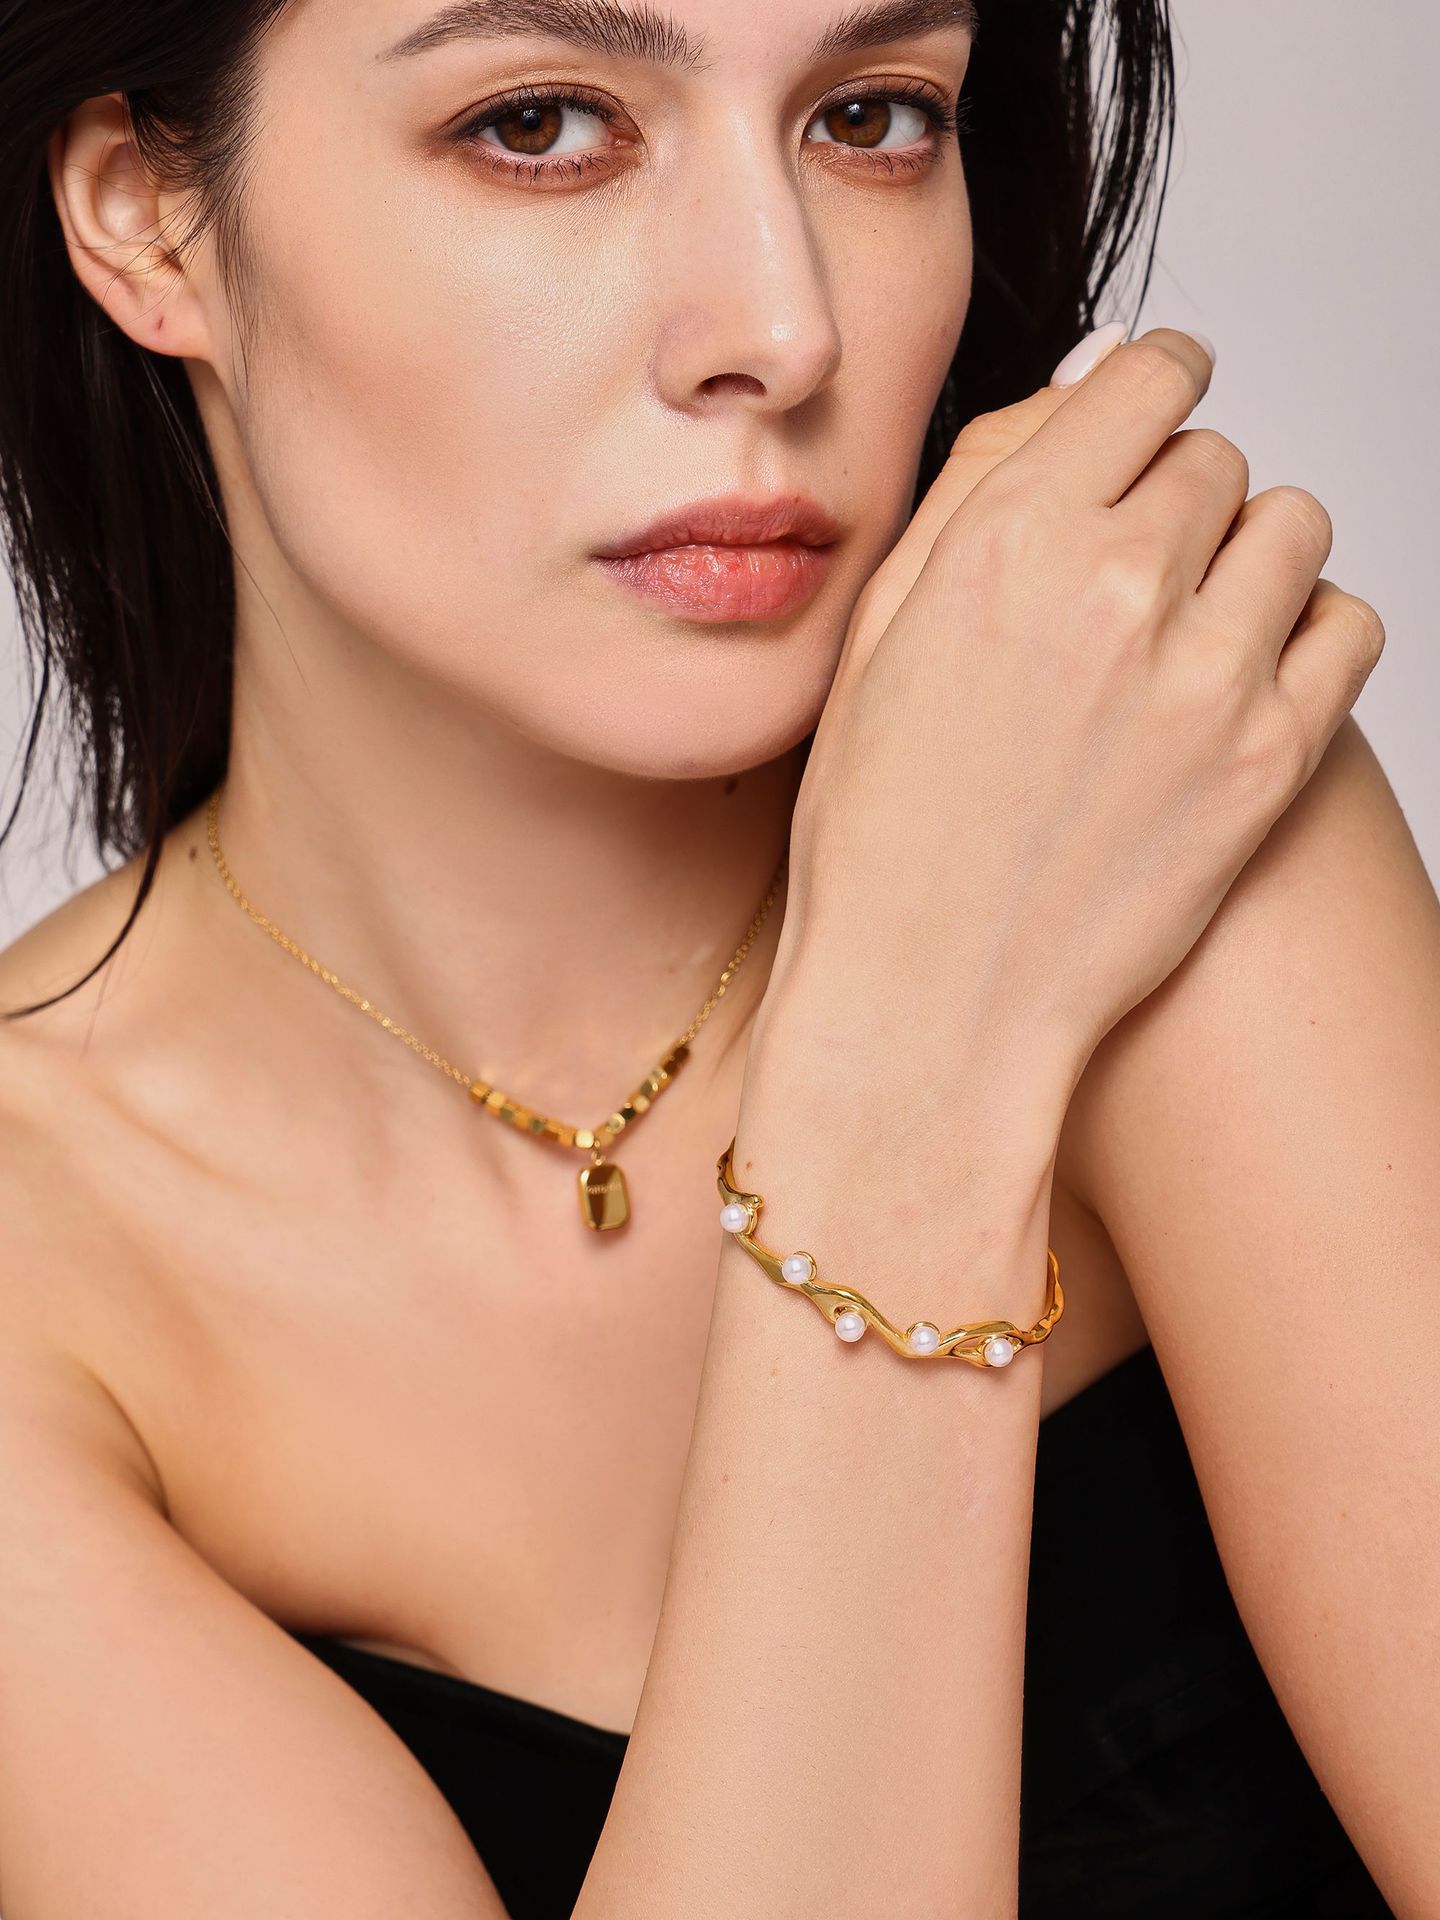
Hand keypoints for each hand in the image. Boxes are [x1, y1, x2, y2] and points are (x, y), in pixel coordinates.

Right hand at [758, 326, 1385, 1120]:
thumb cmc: (881, 835)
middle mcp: (1117, 588)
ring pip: (1294, 525)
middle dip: (1179, 495)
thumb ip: (980, 484)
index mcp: (1006, 540)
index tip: (1155, 412)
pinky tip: (1241, 680)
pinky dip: (1311, 634)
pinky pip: (1353, 626)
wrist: (931, 1002)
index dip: (1154, 386)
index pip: (1146, 378)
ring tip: (1191, 627)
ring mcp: (1207, 675)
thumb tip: (1092, 374)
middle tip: (1133, 574)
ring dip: (1250, 555)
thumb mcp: (880, 633)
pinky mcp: (1272, 759)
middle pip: (1217, 455)